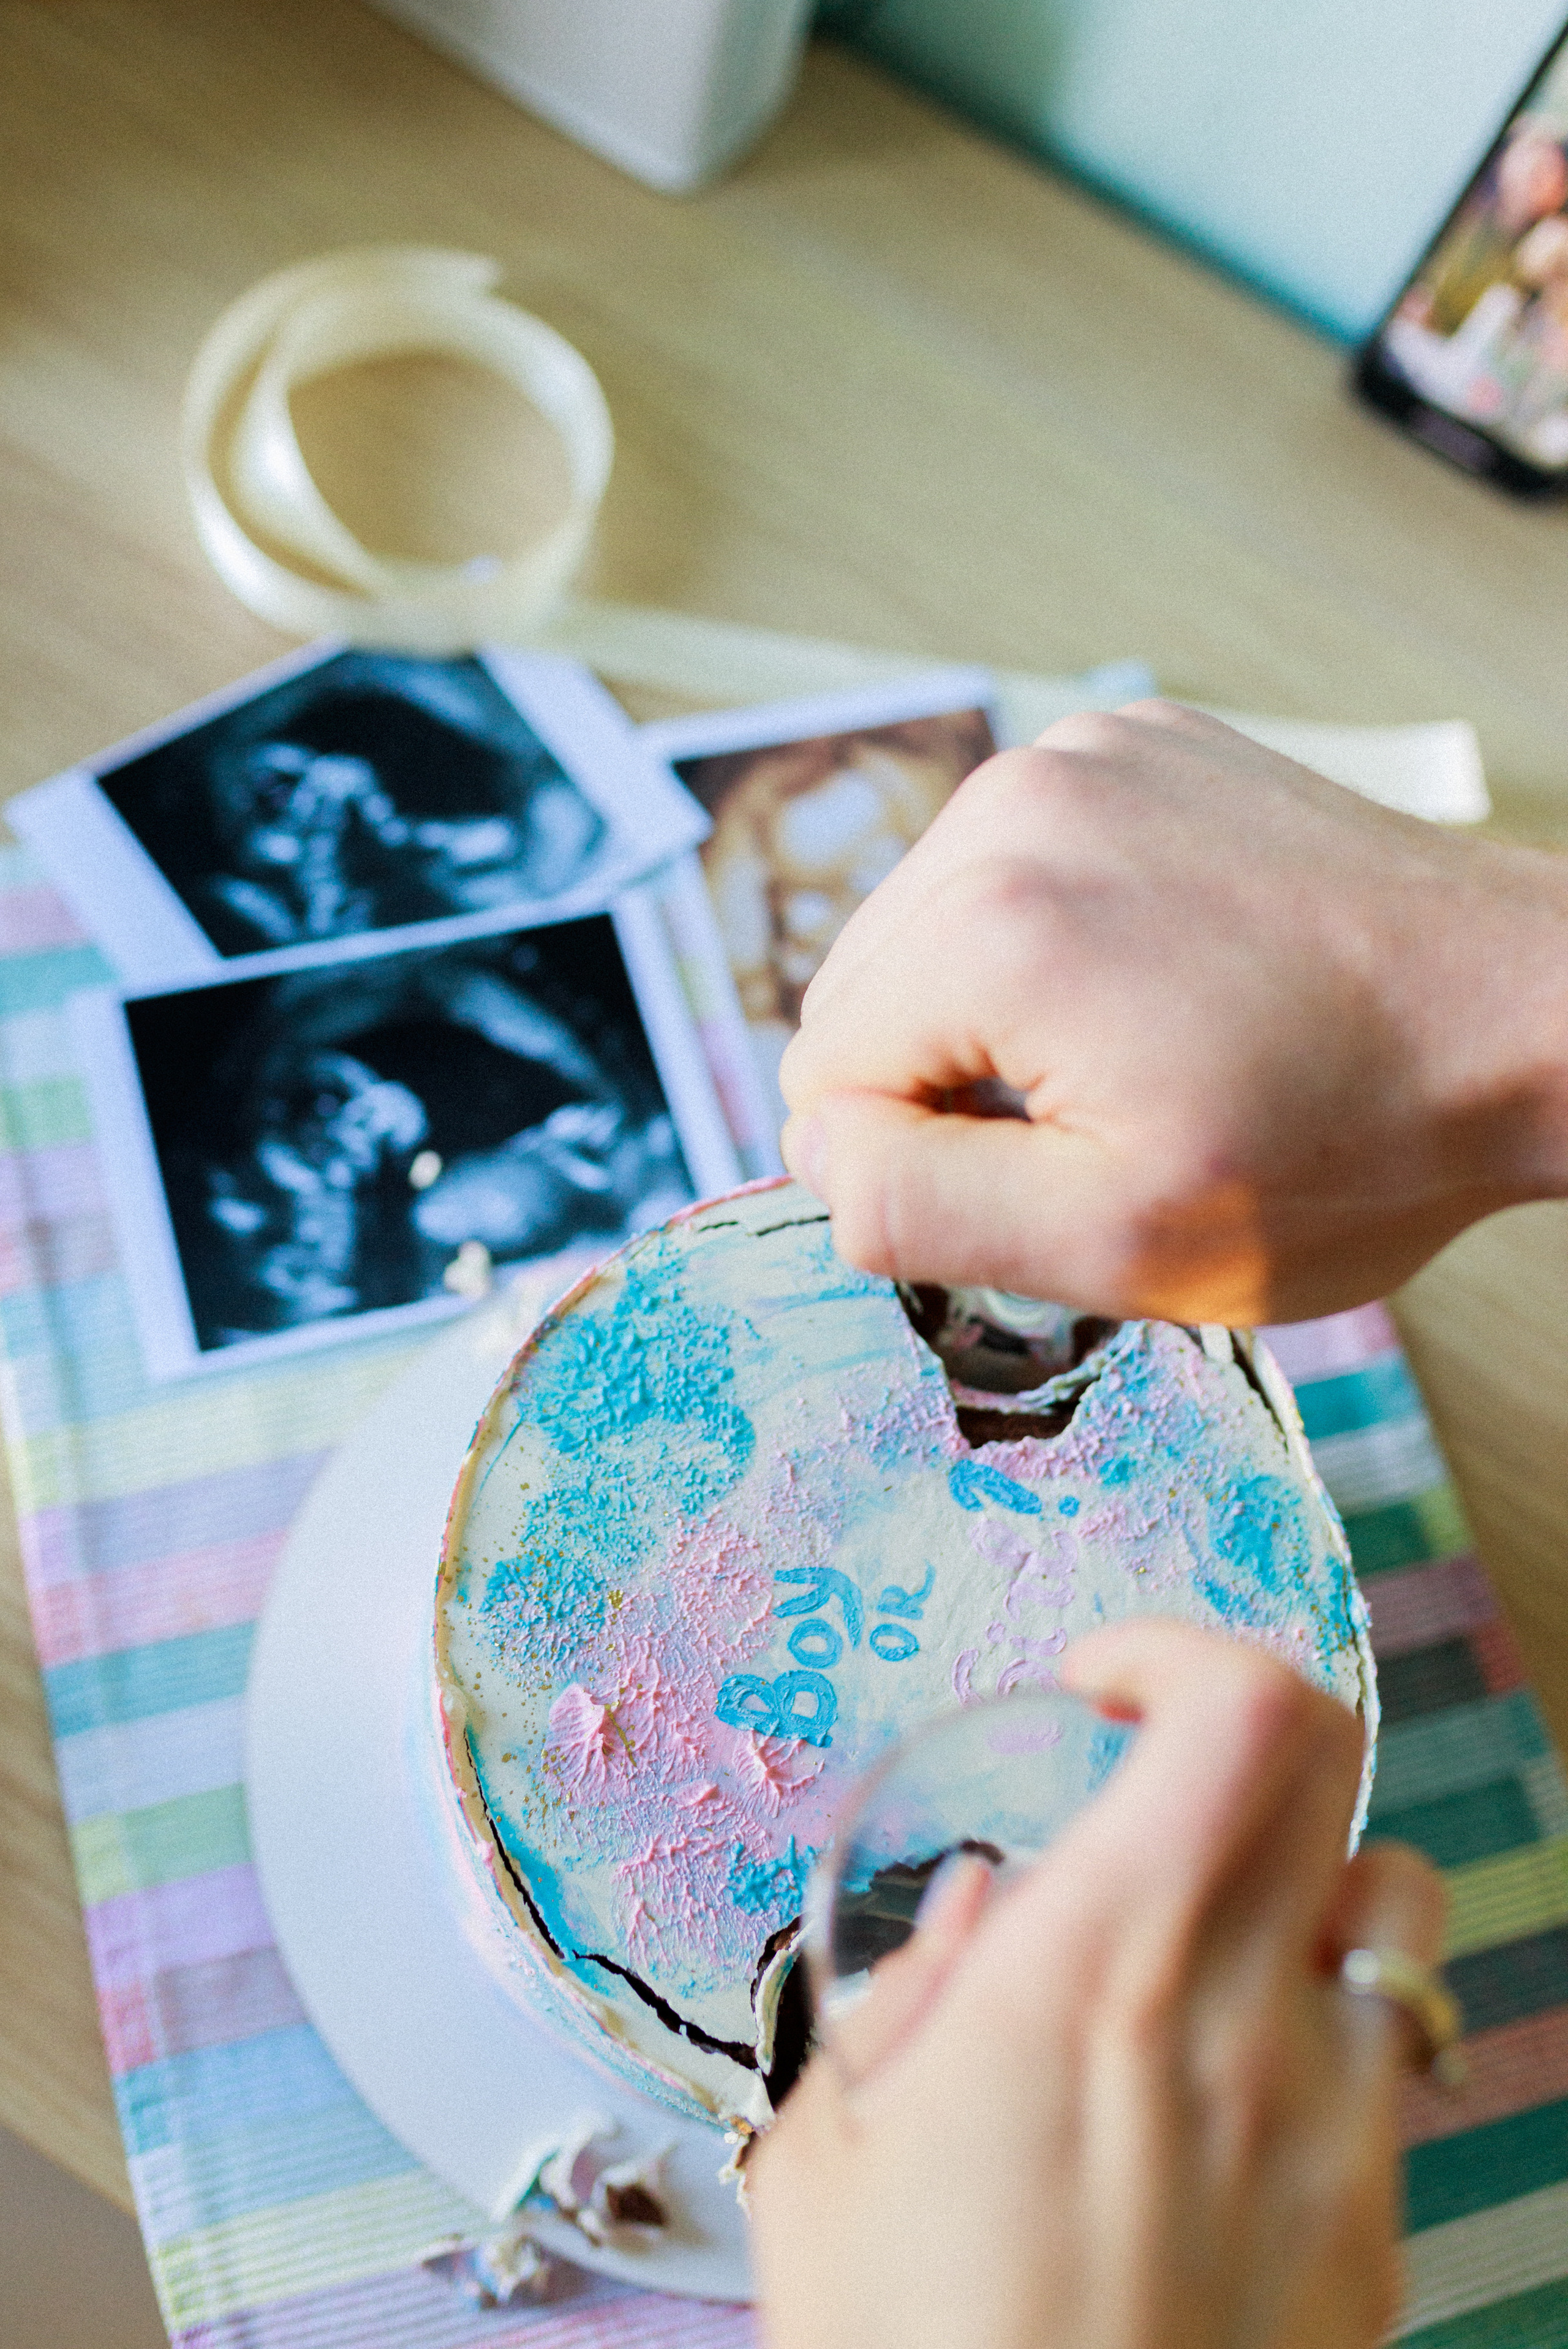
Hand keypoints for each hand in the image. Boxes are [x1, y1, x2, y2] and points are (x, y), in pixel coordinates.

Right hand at [749, 1621, 1444, 2348]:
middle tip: (1156, 1770)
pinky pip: (1387, 2058)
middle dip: (1242, 1725)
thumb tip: (983, 1910)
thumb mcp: (832, 2147)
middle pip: (1333, 1763)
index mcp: (1098, 1973)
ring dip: (1311, 1873)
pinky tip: (1234, 2099)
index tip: (1104, 1685)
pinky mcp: (1378, 2229)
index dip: (1178, 1652)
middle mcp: (1247, 2023)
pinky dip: (1325, 2024)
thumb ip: (907, 1987)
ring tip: (1216, 1930)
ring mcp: (1337, 2128)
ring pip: (1393, 1900)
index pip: (1235, 1711)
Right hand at [778, 702, 1567, 1321]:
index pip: (819, 1085)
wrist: (1530, 1013)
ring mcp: (1077, 758)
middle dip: (948, 1084)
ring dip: (996, 1014)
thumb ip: (919, 1211)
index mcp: (989, 924)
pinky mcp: (1132, 745)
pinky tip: (1163, 979)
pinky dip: (1056, 938)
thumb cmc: (1357, 1141)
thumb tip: (816, 1154)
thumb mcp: (1120, 1240)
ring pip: (925, 932)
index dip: (918, 1171)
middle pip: (858, 994)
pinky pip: (1011, 868)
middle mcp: (1012, 805)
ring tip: (1142, 1049)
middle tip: (1101, 1124)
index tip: (1049, 1181)